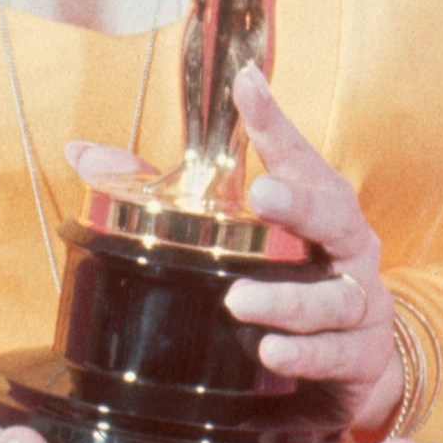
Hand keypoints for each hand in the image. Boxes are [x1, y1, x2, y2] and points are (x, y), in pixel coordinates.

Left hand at [63, 68, 442, 442]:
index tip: (247, 84)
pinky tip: (272, 353)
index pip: (295, 154)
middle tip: (262, 194)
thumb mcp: (232, 232)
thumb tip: (81, 154)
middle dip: (299, 203)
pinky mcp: (361, 355)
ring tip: (240, 300)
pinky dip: (305, 354)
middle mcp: (346, 244)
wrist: (352, 358)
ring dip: (286, 299)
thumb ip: (160, 193)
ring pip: (331, 296)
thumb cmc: (288, 274)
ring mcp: (360, 300)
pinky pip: (336, 355)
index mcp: (317, 203)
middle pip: (332, 214)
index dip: (272, 119)